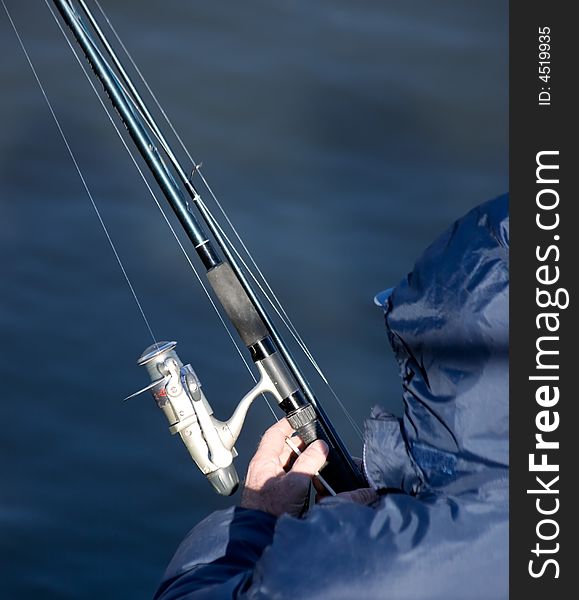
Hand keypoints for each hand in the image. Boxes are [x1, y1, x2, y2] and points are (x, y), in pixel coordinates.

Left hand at [240, 419, 377, 516]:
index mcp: (264, 461)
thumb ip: (309, 463)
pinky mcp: (279, 497)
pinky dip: (305, 478)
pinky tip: (315, 482)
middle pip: (286, 449)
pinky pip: (294, 480)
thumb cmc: (269, 512)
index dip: (288, 424)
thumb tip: (320, 447)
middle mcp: (266, 470)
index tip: (300, 418)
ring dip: (306, 462)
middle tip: (318, 442)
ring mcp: (272, 484)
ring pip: (292, 465)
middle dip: (303, 445)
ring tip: (320, 462)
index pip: (274, 434)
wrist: (261, 539)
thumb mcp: (294, 484)